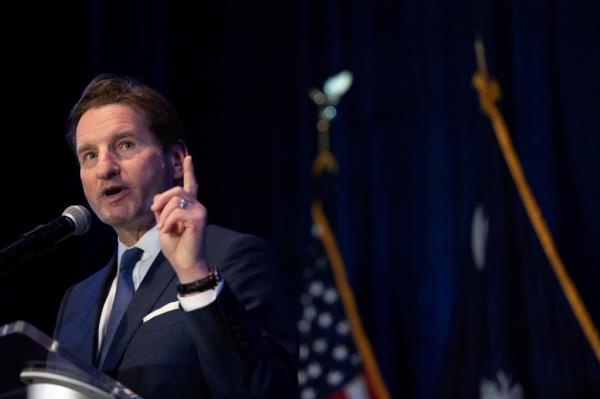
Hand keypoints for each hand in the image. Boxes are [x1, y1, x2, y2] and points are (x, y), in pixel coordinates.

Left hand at [151, 155, 208, 282]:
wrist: (185, 262)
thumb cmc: (176, 246)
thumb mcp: (163, 223)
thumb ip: (162, 209)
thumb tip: (158, 198)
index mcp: (190, 206)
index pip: (190, 184)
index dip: (189, 170)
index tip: (188, 157)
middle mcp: (197, 206)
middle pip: (176, 189)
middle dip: (161, 199)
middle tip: (154, 211)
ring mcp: (200, 211)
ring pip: (175, 200)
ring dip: (164, 214)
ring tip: (164, 228)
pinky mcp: (199, 218)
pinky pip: (177, 211)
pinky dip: (168, 221)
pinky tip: (168, 230)